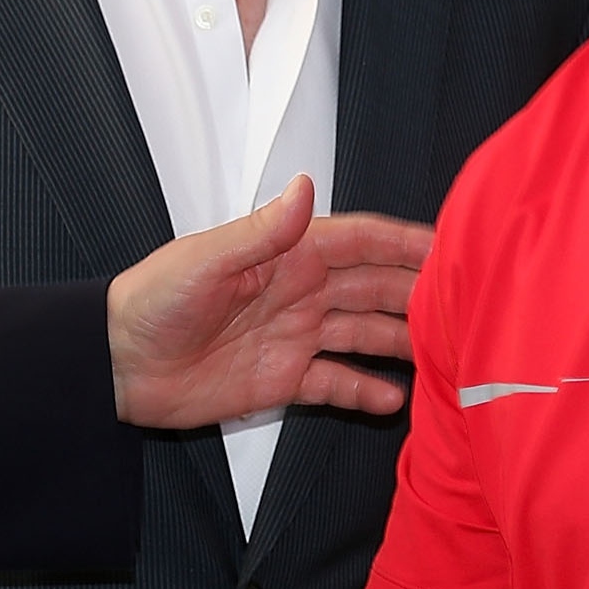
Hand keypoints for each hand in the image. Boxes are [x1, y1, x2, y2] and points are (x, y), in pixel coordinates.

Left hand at [109, 178, 431, 428]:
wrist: (117, 364)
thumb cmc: (152, 301)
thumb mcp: (205, 261)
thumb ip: (262, 231)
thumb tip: (306, 187)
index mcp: (287, 254)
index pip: (362, 241)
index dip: (408, 242)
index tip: (454, 246)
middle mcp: (300, 290)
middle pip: (376, 287)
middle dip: (421, 292)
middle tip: (471, 306)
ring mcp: (295, 334)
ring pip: (366, 333)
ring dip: (404, 341)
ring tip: (448, 357)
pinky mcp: (283, 378)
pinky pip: (336, 382)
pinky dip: (366, 391)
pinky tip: (396, 401)